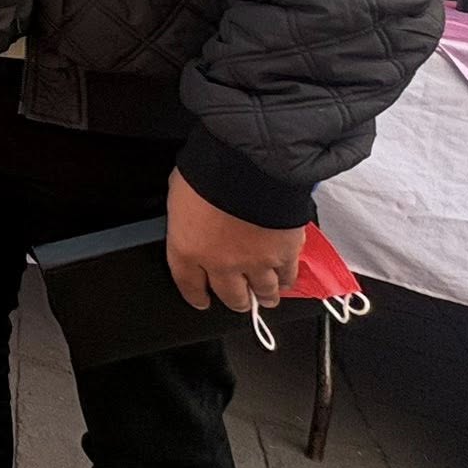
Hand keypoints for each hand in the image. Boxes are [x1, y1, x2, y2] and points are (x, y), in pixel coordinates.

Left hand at [165, 169, 304, 312]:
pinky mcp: (284, 255)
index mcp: (187, 249)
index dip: (196, 296)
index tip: (201, 300)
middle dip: (235, 300)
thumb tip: (191, 216)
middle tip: (239, 301)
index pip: (188, 284)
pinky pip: (287, 277)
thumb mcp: (179, 192)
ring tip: (266, 297)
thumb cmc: (208, 171)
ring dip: (264, 296)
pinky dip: (286, 281)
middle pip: (230, 296)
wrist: (246, 166)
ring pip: (262, 292)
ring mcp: (254, 262)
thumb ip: (187, 215)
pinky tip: (285, 281)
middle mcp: (219, 263)